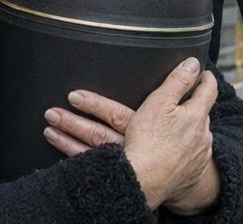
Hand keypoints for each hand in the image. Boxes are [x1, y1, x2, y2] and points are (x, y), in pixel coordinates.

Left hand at [44, 58, 219, 211]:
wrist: (191, 178)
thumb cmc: (182, 140)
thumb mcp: (189, 114)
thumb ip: (181, 87)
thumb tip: (192, 63)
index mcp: (146, 129)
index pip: (117, 116)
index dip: (96, 106)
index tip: (73, 95)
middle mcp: (131, 146)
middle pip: (98, 134)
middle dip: (73, 122)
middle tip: (50, 111)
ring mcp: (123, 160)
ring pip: (92, 147)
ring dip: (69, 132)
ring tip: (50, 119)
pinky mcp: (117, 169)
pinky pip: (89, 162)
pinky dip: (69, 150)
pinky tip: (54, 137)